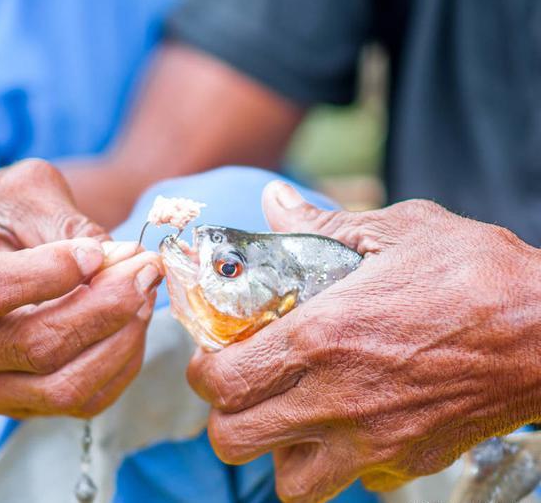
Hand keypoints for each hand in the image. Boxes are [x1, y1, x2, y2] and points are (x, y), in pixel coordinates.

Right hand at [0, 159, 161, 417]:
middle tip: (147, 267)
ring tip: (145, 291)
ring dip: (121, 339)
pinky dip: (121, 363)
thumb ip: (68, 225)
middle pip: (38, 346)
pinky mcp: (19, 404)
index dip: (54, 272)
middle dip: (107, 306)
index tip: (98, 250)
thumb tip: (125, 259)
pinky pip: (82, 402)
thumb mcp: (22, 194)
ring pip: (64, 387)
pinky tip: (135, 320)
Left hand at [188, 181, 540, 502]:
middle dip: (224, 414)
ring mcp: (374, 440)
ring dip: (275, 450)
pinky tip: (348, 422)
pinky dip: (336, 461)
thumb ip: (318, 224)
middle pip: (236, 440)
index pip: (225, 380)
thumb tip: (272, 201)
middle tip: (239, 386)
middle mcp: (338, 398)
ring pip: (290, 483)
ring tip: (287, 413)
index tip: (210, 359)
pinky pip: (352, 482)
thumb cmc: (473, 272)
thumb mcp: (393, 229)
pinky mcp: (409, 461)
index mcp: (322, 336)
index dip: (202, 373)